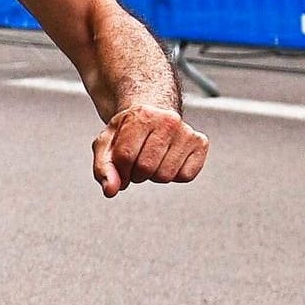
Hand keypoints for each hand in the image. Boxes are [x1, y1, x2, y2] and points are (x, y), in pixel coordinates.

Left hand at [91, 105, 207, 197]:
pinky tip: (167, 160)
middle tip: (137, 161)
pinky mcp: (201, 143)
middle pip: (146, 168)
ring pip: (166, 175)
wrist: (152, 114)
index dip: (119, 169)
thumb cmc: (128, 131)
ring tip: (152, 159)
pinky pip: (185, 176)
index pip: (125, 156)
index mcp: (141, 115)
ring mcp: (186, 131)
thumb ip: (103, 168)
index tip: (121, 164)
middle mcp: (167, 120)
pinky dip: (174, 175)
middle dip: (136, 173)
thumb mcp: (107, 144)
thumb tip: (111, 190)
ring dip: (154, 175)